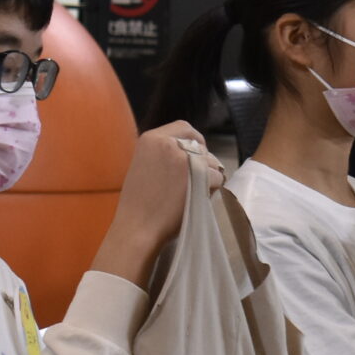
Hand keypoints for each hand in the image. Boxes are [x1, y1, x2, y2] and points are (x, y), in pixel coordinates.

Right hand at [93, 122, 217, 283]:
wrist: (137, 227)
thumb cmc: (139, 203)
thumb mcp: (145, 165)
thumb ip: (164, 154)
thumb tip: (193, 150)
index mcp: (150, 138)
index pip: (184, 127)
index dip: (195, 140)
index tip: (199, 153)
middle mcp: (167, 142)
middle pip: (201, 145)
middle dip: (204, 161)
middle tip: (197, 180)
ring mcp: (183, 157)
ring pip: (212, 161)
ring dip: (209, 176)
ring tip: (191, 193)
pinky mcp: (198, 173)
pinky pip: (217, 177)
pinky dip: (213, 189)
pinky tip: (197, 199)